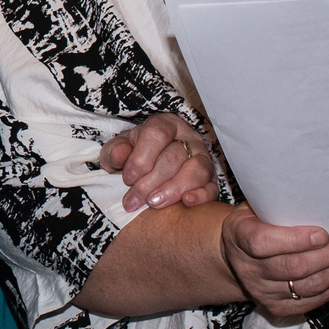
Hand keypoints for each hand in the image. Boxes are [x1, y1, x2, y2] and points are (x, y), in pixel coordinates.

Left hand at [102, 113, 219, 211]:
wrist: (152, 166)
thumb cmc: (136, 155)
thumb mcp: (121, 149)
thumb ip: (116, 151)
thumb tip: (118, 155)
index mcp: (165, 124)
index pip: (157, 134)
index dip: (141, 158)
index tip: (127, 178)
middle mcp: (188, 138)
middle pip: (174, 156)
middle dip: (151, 181)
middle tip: (135, 200)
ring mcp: (203, 158)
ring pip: (196, 170)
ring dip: (173, 189)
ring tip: (154, 203)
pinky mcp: (211, 180)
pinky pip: (212, 188)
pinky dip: (201, 196)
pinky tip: (186, 203)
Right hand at [221, 211, 328, 321]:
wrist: (236, 257)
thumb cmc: (255, 222)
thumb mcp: (257, 206)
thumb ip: (279, 204)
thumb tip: (321, 196)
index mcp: (238, 236)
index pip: (263, 242)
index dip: (295, 239)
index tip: (323, 232)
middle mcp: (247, 268)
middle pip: (294, 267)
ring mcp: (262, 291)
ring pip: (308, 286)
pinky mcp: (277, 307)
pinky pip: (312, 301)